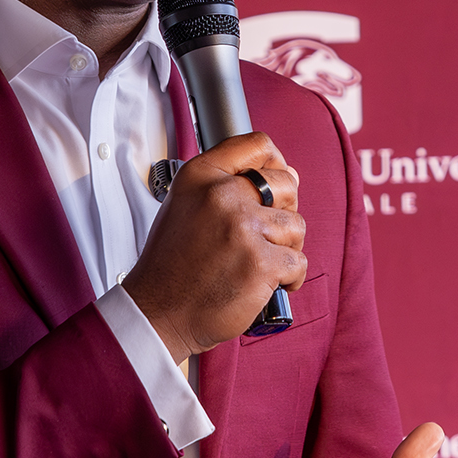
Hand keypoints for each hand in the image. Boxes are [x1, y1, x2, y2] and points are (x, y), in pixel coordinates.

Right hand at [123, 131, 305, 362]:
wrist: (158, 312)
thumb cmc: (173, 264)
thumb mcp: (186, 204)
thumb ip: (227, 184)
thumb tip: (289, 173)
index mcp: (201, 176)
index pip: (257, 144)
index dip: (276, 162)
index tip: (276, 183)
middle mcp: (221, 195)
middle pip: (286, 183)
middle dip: (284, 211)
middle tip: (263, 235)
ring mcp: (243, 228)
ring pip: (296, 225)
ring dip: (286, 248)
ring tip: (259, 262)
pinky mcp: (261, 263)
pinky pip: (298, 262)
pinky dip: (289, 278)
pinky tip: (266, 283)